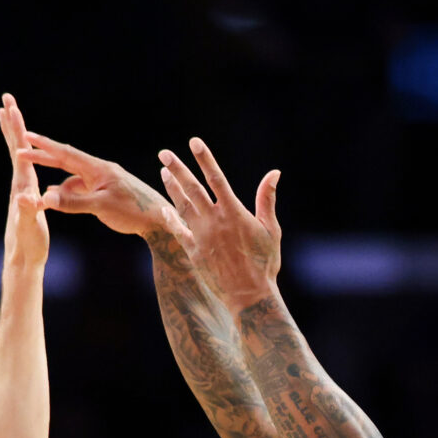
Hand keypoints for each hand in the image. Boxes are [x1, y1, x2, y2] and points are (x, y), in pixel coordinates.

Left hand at [0, 94, 51, 269]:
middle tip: (6, 98)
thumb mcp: (30, 228)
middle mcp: (19, 183)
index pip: (20, 151)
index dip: (17, 129)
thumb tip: (22, 198)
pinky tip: (23, 149)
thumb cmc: (29, 245)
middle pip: (15, 146)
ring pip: (17, 154)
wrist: (22, 260)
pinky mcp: (25, 195)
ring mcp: (21, 189)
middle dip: (12, 122)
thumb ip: (27, 212)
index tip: (12, 107)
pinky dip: (22, 151)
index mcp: (23, 185)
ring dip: (14, 133)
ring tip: (8, 114)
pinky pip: (23, 166)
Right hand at [14, 128, 185, 240]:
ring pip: (72, 179)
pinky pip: (80, 190)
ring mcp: (102, 182)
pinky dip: (67, 193)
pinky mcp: (105, 193)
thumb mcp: (101, 206)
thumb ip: (73, 202)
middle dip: (44, 158)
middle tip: (21, 152)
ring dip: (55, 184)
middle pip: (66, 161)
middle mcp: (99, 171)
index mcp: (98, 168)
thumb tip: (44, 198)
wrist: (160, 221)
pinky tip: (56, 199)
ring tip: (38, 193)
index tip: (26, 136)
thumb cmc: (134, 211)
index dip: (44, 145)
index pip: (66, 153)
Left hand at [159, 137, 281, 310]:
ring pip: (182, 206)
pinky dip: (170, 218)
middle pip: (192, 189)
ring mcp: (202, 236)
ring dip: (172, 188)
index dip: (204, 159)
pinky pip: (178, 231)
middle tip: (164, 153)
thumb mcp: (271, 229)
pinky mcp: (194, 251)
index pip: (216, 178)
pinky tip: (163, 207)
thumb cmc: (265, 263)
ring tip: (163, 172)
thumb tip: (274, 173)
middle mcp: (214, 221)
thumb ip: (267, 200)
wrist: (250, 295)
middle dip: (177, 169)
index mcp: (234, 212)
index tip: (194, 142)